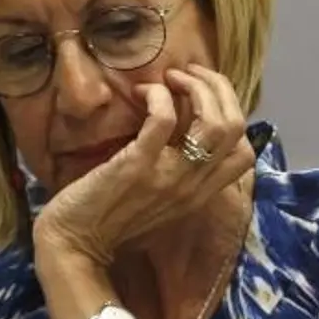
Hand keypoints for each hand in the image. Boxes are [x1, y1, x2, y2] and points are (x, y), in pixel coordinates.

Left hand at [32, 64, 255, 267]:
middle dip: (218, 89)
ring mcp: (168, 176)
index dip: (232, 113)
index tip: (204, 97)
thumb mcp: (157, 202)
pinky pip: (163, 119)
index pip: (244, 152)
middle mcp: (192, 186)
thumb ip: (176, 177)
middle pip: (236, 128)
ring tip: (171, 77)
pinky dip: (158, 95)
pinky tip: (142, 91)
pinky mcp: (137, 165)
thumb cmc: (109, 221)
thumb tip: (179, 138)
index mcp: (199, 195)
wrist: (74, 244)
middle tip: (189, 74)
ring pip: (214, 122)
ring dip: (196, 87)